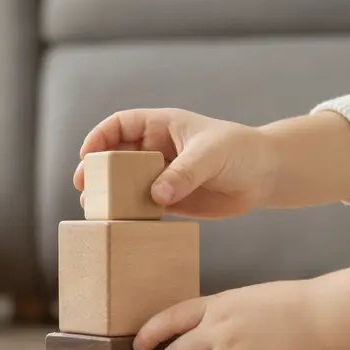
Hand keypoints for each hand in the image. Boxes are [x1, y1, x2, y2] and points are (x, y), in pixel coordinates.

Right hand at [73, 109, 277, 218]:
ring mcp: (161, 176)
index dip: (99, 137)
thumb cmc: (240, 152)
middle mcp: (156, 150)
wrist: (265, 176)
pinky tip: (121, 224)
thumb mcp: (211, 156)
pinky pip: (142, 207)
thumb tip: (155, 196)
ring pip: (125, 184)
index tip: (88, 155)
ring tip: (95, 210)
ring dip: (109, 195)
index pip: (120, 125)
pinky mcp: (170, 200)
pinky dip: (129, 215)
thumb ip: (184, 173)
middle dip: (97, 170)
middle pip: (115, 157)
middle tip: (84, 187)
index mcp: (161, 126)